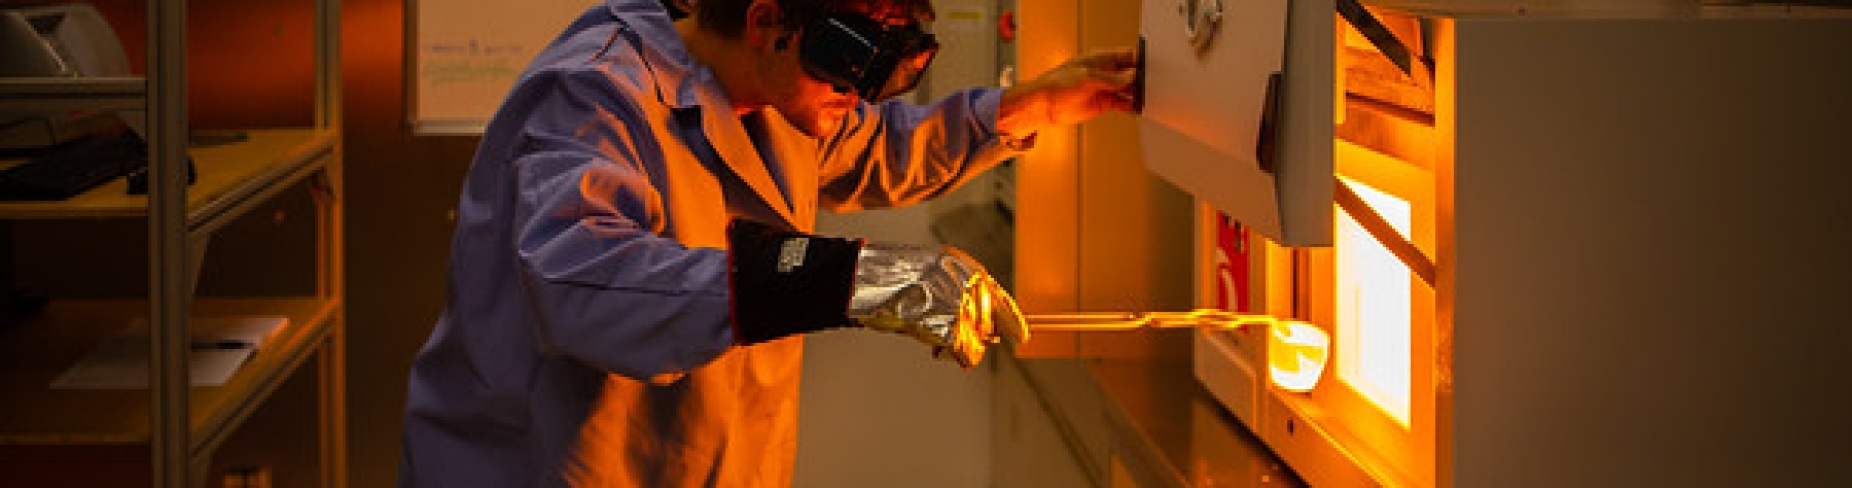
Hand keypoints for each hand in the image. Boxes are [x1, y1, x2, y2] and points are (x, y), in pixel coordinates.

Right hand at [726, 219, 1024, 366]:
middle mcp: (965, 278)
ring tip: (934, 344)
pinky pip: (964, 352)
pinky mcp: (948, 322)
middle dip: (978, 337)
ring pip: (977, 340)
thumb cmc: (886, 282)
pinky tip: (934, 351)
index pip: (997, 293)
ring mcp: (958, 299)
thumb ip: (953, 299)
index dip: (1010, 318)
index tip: (1022, 337)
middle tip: (956, 348)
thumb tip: (980, 331)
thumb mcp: (925, 281)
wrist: (858, 280)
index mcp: (961, 263)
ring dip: (959, 348)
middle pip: (989, 320)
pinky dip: (954, 356)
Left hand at [996, 47, 1139, 136]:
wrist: (1044, 106)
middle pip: (1132, 73)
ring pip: (1129, 89)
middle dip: (1143, 79)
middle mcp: (1106, 72)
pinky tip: (1141, 108)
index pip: (1128, 56)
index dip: (1141, 62)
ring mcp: (1105, 88)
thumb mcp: (1087, 78)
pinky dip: (1132, 106)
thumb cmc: (1057, 85)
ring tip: (1151, 99)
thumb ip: (1111, 78)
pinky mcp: (1104, 103)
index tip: (1153, 70)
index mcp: (1102, 58)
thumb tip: (1131, 76)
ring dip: (1139, 94)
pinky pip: (1123, 103)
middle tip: (1155, 87)